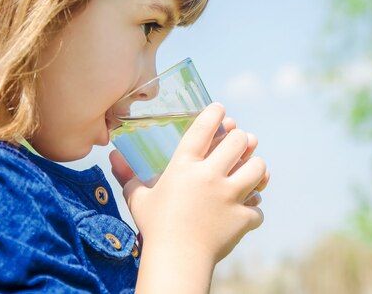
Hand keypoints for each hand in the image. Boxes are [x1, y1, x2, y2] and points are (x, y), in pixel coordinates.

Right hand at [109, 103, 268, 263]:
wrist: (176, 261)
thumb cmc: (155, 228)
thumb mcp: (138, 199)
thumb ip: (127, 176)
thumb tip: (112, 156)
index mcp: (184, 167)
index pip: (204, 128)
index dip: (215, 113)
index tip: (221, 110)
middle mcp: (210, 176)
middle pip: (239, 141)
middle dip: (242, 138)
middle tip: (240, 142)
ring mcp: (230, 196)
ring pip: (258, 168)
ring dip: (257, 168)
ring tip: (251, 170)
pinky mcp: (243, 217)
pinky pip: (258, 207)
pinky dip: (254, 208)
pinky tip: (247, 209)